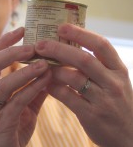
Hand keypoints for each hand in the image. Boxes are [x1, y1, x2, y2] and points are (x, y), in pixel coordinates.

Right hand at [0, 27, 51, 146]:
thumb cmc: (11, 128)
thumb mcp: (23, 105)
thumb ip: (34, 88)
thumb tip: (50, 70)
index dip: (3, 41)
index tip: (21, 29)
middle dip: (9, 51)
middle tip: (31, 45)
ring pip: (1, 84)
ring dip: (23, 71)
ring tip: (43, 62)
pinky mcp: (1, 124)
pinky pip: (16, 103)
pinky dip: (31, 89)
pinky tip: (46, 81)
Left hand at [35, 23, 132, 146]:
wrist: (129, 134)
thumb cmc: (116, 102)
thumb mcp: (113, 80)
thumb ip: (96, 64)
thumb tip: (66, 45)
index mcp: (118, 69)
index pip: (101, 45)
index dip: (80, 33)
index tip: (61, 27)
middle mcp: (113, 82)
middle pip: (83, 59)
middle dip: (59, 49)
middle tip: (40, 44)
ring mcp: (103, 99)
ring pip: (73, 78)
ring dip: (53, 69)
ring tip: (39, 64)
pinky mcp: (92, 115)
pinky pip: (67, 97)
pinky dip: (53, 88)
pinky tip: (44, 83)